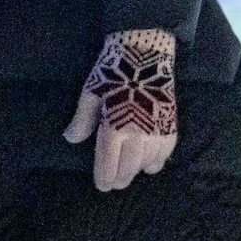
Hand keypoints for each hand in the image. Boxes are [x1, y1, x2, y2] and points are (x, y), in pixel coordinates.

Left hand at [62, 28, 177, 191]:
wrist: (145, 55)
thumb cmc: (113, 72)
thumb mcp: (90, 93)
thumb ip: (82, 120)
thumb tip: (70, 139)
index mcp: (113, 129)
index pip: (107, 165)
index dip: (104, 179)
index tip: (102, 186)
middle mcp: (136, 137)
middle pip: (127, 170)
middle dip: (119, 180)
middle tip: (113, 183)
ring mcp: (156, 134)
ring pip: (145, 166)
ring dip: (135, 172)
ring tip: (127, 173)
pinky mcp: (170, 128)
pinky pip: (163, 156)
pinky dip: (155, 163)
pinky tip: (148, 165)